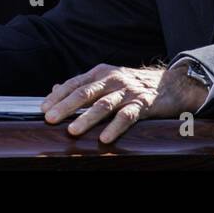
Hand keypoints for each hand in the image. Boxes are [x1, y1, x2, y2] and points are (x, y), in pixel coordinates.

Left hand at [39, 63, 209, 143]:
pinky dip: (114, 127)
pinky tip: (104, 138)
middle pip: (85, 93)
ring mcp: (128, 91)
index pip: (75, 83)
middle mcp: (112, 79)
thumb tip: (55, 89)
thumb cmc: (133, 85)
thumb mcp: (107, 80)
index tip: (43, 109)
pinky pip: (127, 116)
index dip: (58, 96)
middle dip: (66, 106)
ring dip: (86, 118)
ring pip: (103, 105)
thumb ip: (82, 85)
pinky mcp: (143, 104)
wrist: (170, 84)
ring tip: (72, 131)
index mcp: (101, 73)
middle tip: (50, 119)